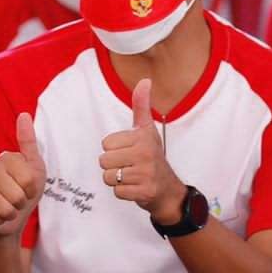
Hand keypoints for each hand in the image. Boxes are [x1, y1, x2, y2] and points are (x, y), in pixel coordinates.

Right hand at [0, 113, 45, 238]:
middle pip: (16, 195)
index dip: (31, 190)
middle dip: (21, 203)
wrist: (11, 218)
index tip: (28, 189)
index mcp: (7, 158)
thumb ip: (29, 143)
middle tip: (17, 200)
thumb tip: (24, 115)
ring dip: (10, 213)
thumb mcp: (35, 168)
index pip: (28, 180)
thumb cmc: (25, 192)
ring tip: (8, 207)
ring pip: (4, 208)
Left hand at [100, 79, 183, 222]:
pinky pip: (116, 192)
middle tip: (129, 166)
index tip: (130, 151)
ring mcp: (146, 173)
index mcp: (143, 137)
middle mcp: (146, 153)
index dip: (114, 149)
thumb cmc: (152, 156)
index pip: (105, 144)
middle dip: (113, 166)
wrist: (168, 189)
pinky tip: (135, 187)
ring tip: (131, 176)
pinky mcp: (144, 191)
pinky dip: (123, 192)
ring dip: (116, 180)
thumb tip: (145, 80)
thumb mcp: (146, 129)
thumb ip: (141, 105)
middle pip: (103, 161)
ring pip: (108, 177)